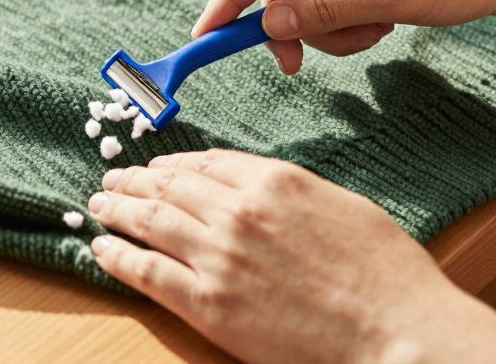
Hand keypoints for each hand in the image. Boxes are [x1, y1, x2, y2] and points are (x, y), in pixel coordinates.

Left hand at [88, 150, 495, 363]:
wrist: (397, 331)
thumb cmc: (386, 275)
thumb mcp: (343, 206)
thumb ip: (293, 193)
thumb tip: (263, 190)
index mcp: (273, 181)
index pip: (206, 164)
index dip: (175, 165)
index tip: (158, 167)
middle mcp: (237, 210)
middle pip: (170, 187)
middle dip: (136, 180)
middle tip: (114, 178)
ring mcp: (217, 256)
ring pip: (150, 221)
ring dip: (117, 209)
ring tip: (99, 204)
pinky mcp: (207, 303)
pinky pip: (145, 270)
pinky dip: (117, 255)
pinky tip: (100, 248)